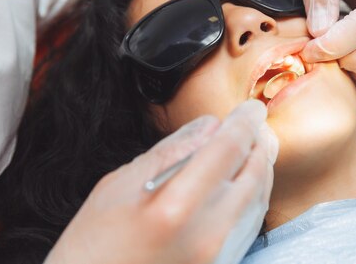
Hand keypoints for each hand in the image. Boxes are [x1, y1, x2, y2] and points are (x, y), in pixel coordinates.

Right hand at [44, 100, 277, 263]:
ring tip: (256, 145)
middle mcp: (206, 233)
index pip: (227, 151)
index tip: (251, 108)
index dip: (244, 123)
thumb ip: (171, 151)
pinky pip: (250, 224)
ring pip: (258, 201)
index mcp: (175, 206)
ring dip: (261, 167)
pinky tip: (246, 180)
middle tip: (256, 122)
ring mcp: (217, 254)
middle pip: (253, 176)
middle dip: (259, 143)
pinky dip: (255, 195)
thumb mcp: (120, 184)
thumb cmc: (94, 241)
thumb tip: (209, 126)